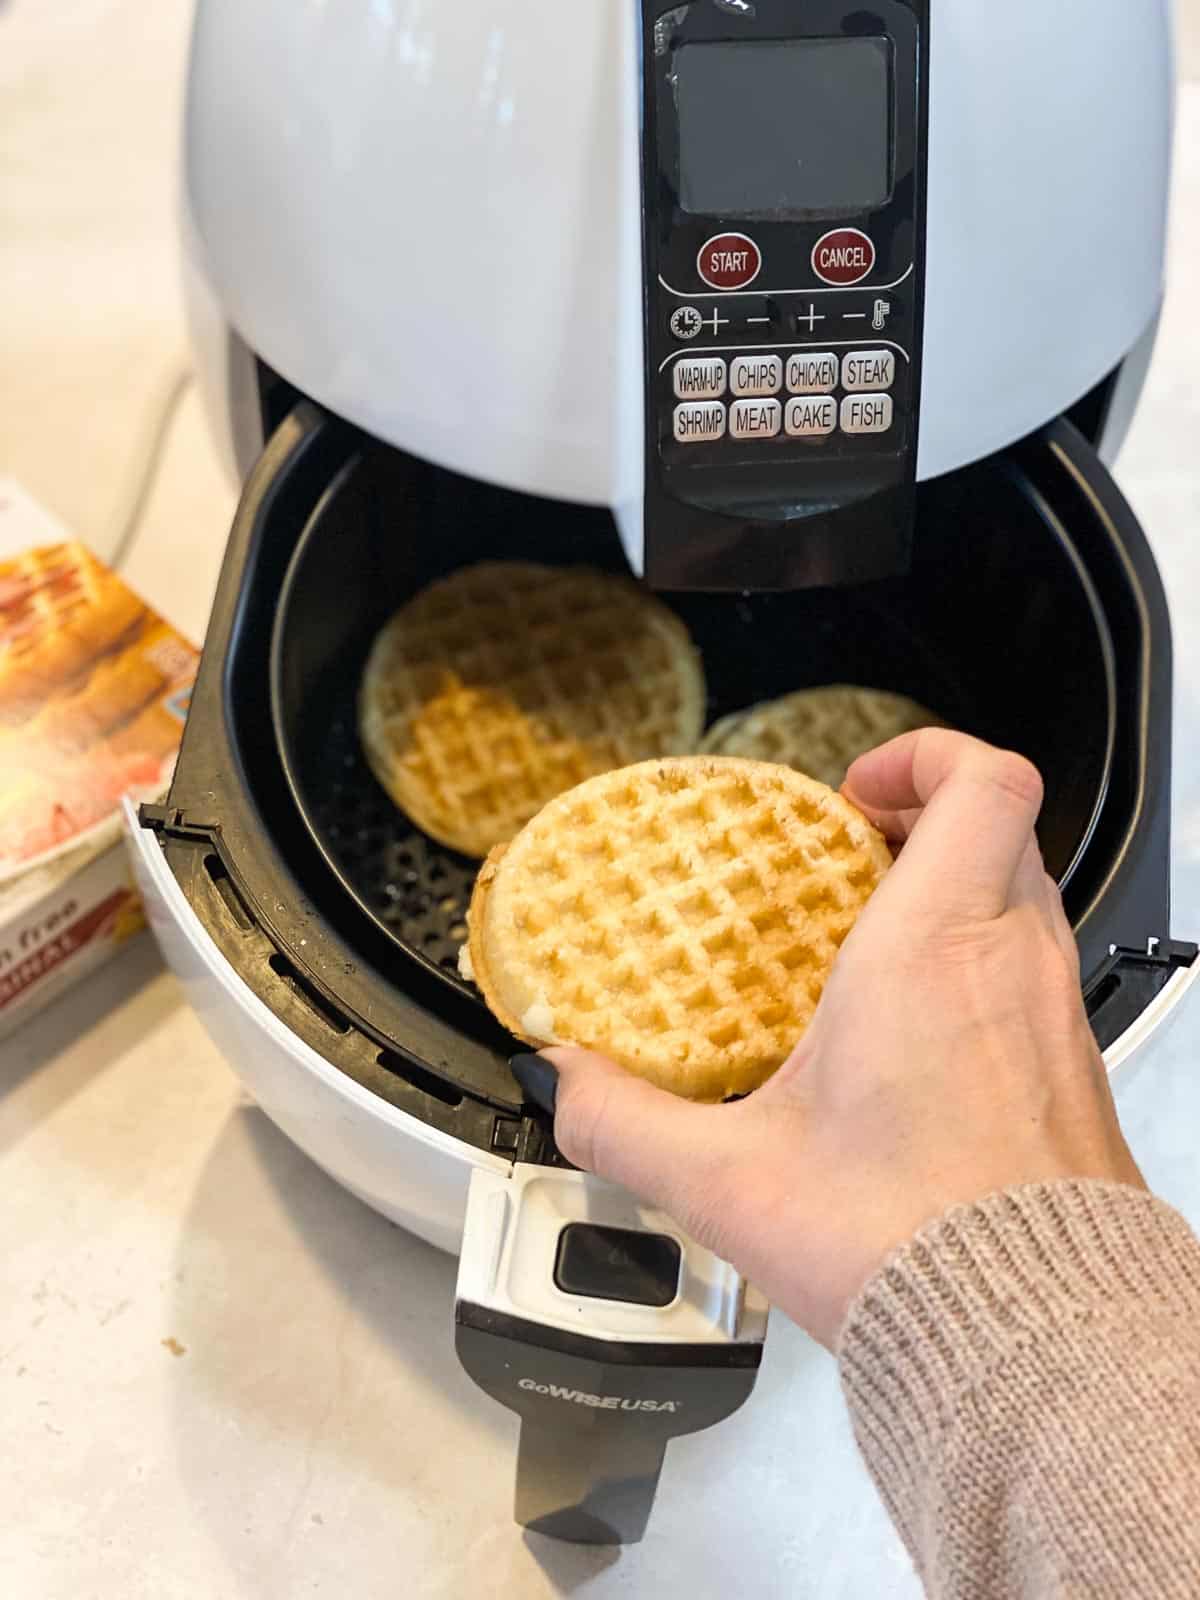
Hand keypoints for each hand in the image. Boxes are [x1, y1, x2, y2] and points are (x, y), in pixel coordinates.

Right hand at [541, 730, 1143, 1349]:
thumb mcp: (728, 1179)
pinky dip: (977, 960)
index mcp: (932, 950)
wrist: (1034, 1337)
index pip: (981, 779)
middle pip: (998, 824)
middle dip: (920, 820)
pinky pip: (1031, 967)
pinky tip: (911, 1036)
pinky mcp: (1073, 1068)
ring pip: (1022, 892)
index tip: (852, 793)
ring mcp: (1056, 1013)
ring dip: (951, 889)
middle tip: (846, 861)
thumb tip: (563, 1083)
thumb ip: (622, 1120)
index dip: (923, 755)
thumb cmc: (914, 1246)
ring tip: (868, 945)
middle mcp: (1011, 961)